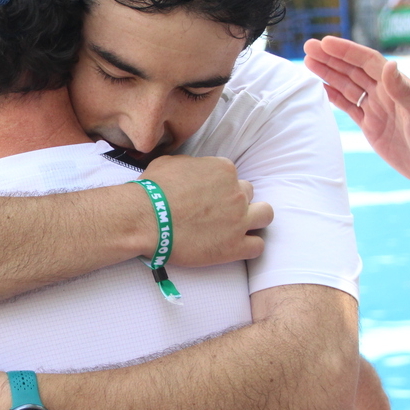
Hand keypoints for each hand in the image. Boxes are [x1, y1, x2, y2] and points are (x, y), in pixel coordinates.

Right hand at [138, 155, 272, 266]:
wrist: (145, 219)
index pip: (231, 176)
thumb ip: (191, 165)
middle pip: (248, 194)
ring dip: (254, 219)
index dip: (219, 187)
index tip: (207, 196)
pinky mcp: (235, 246)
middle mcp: (236, 193)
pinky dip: (249, 246)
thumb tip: (193, 170)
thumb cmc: (152, 191)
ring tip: (235, 227)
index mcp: (223, 170)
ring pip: (265, 215)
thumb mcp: (170, 163)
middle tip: (216, 212)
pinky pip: (258, 246)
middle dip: (234, 202)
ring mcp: (239, 220)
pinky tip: (235, 246)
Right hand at [304, 36, 409, 190]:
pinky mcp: (370, 126)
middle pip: (352, 70)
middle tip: (308, 47)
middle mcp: (384, 94)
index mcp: (396, 86)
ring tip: (309, 62)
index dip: (346, 51)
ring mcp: (376, 109)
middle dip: (331, 58)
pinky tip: (321, 88)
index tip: (325, 43)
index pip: (367, 62)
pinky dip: (333, 96)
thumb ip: (402, 90)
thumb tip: (388, 64)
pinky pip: (348, 106)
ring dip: (328, 73)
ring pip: (347, 86)